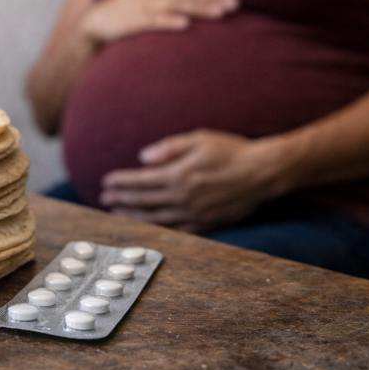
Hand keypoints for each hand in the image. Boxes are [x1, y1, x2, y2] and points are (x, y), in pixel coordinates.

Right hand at [79, 0, 238, 43]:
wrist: (96, 23)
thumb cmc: (129, 13)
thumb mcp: (151, 0)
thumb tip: (202, 4)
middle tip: (233, 5)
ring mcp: (142, 4)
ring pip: (175, 2)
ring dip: (198, 7)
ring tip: (218, 13)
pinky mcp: (132, 20)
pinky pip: (153, 19)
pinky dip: (169, 21)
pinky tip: (184, 25)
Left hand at [99, 130, 292, 232]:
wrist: (264, 173)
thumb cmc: (231, 151)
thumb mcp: (199, 139)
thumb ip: (168, 148)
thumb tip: (143, 158)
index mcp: (179, 175)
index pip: (141, 181)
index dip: (121, 182)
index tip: (106, 181)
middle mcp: (183, 198)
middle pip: (143, 201)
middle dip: (121, 198)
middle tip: (104, 198)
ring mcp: (194, 214)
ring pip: (155, 218)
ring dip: (133, 216)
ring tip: (117, 212)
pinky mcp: (206, 224)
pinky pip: (175, 230)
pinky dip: (157, 228)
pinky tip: (147, 225)